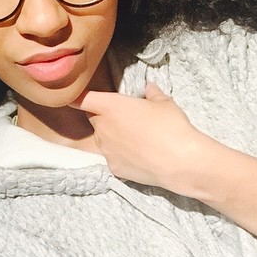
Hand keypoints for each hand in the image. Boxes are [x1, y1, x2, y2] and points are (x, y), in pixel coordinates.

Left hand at [70, 83, 201, 189]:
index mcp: (111, 107)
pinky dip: (121, 156)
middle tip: (127, 119)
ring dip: (113, 137)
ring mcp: (106, 150)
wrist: (179, 162)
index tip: (77, 97)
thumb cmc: (170, 126)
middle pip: (95, 119)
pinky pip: (113, 157)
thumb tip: (149, 88)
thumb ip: (153, 94)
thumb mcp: (164, 103)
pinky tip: (139, 156)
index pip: (83, 99)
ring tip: (136, 140)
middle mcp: (102, 127)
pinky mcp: (113, 168)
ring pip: (103, 140)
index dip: (78, 97)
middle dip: (105, 117)